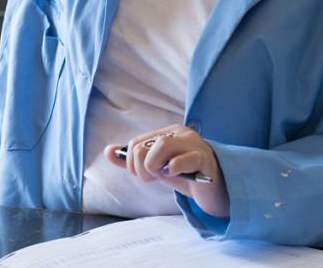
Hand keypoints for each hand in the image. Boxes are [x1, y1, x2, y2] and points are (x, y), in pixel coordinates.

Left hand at [104, 124, 229, 217]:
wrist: (214, 190)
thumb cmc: (185, 175)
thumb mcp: (156, 168)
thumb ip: (132, 160)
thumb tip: (108, 151)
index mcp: (167, 133)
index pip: (136, 143)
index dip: (131, 163)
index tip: (144, 175)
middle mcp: (180, 134)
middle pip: (145, 146)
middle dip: (141, 169)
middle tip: (153, 178)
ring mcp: (194, 144)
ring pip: (162, 146)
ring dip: (154, 167)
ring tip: (163, 176)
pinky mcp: (205, 160)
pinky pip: (185, 159)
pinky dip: (174, 169)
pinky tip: (175, 175)